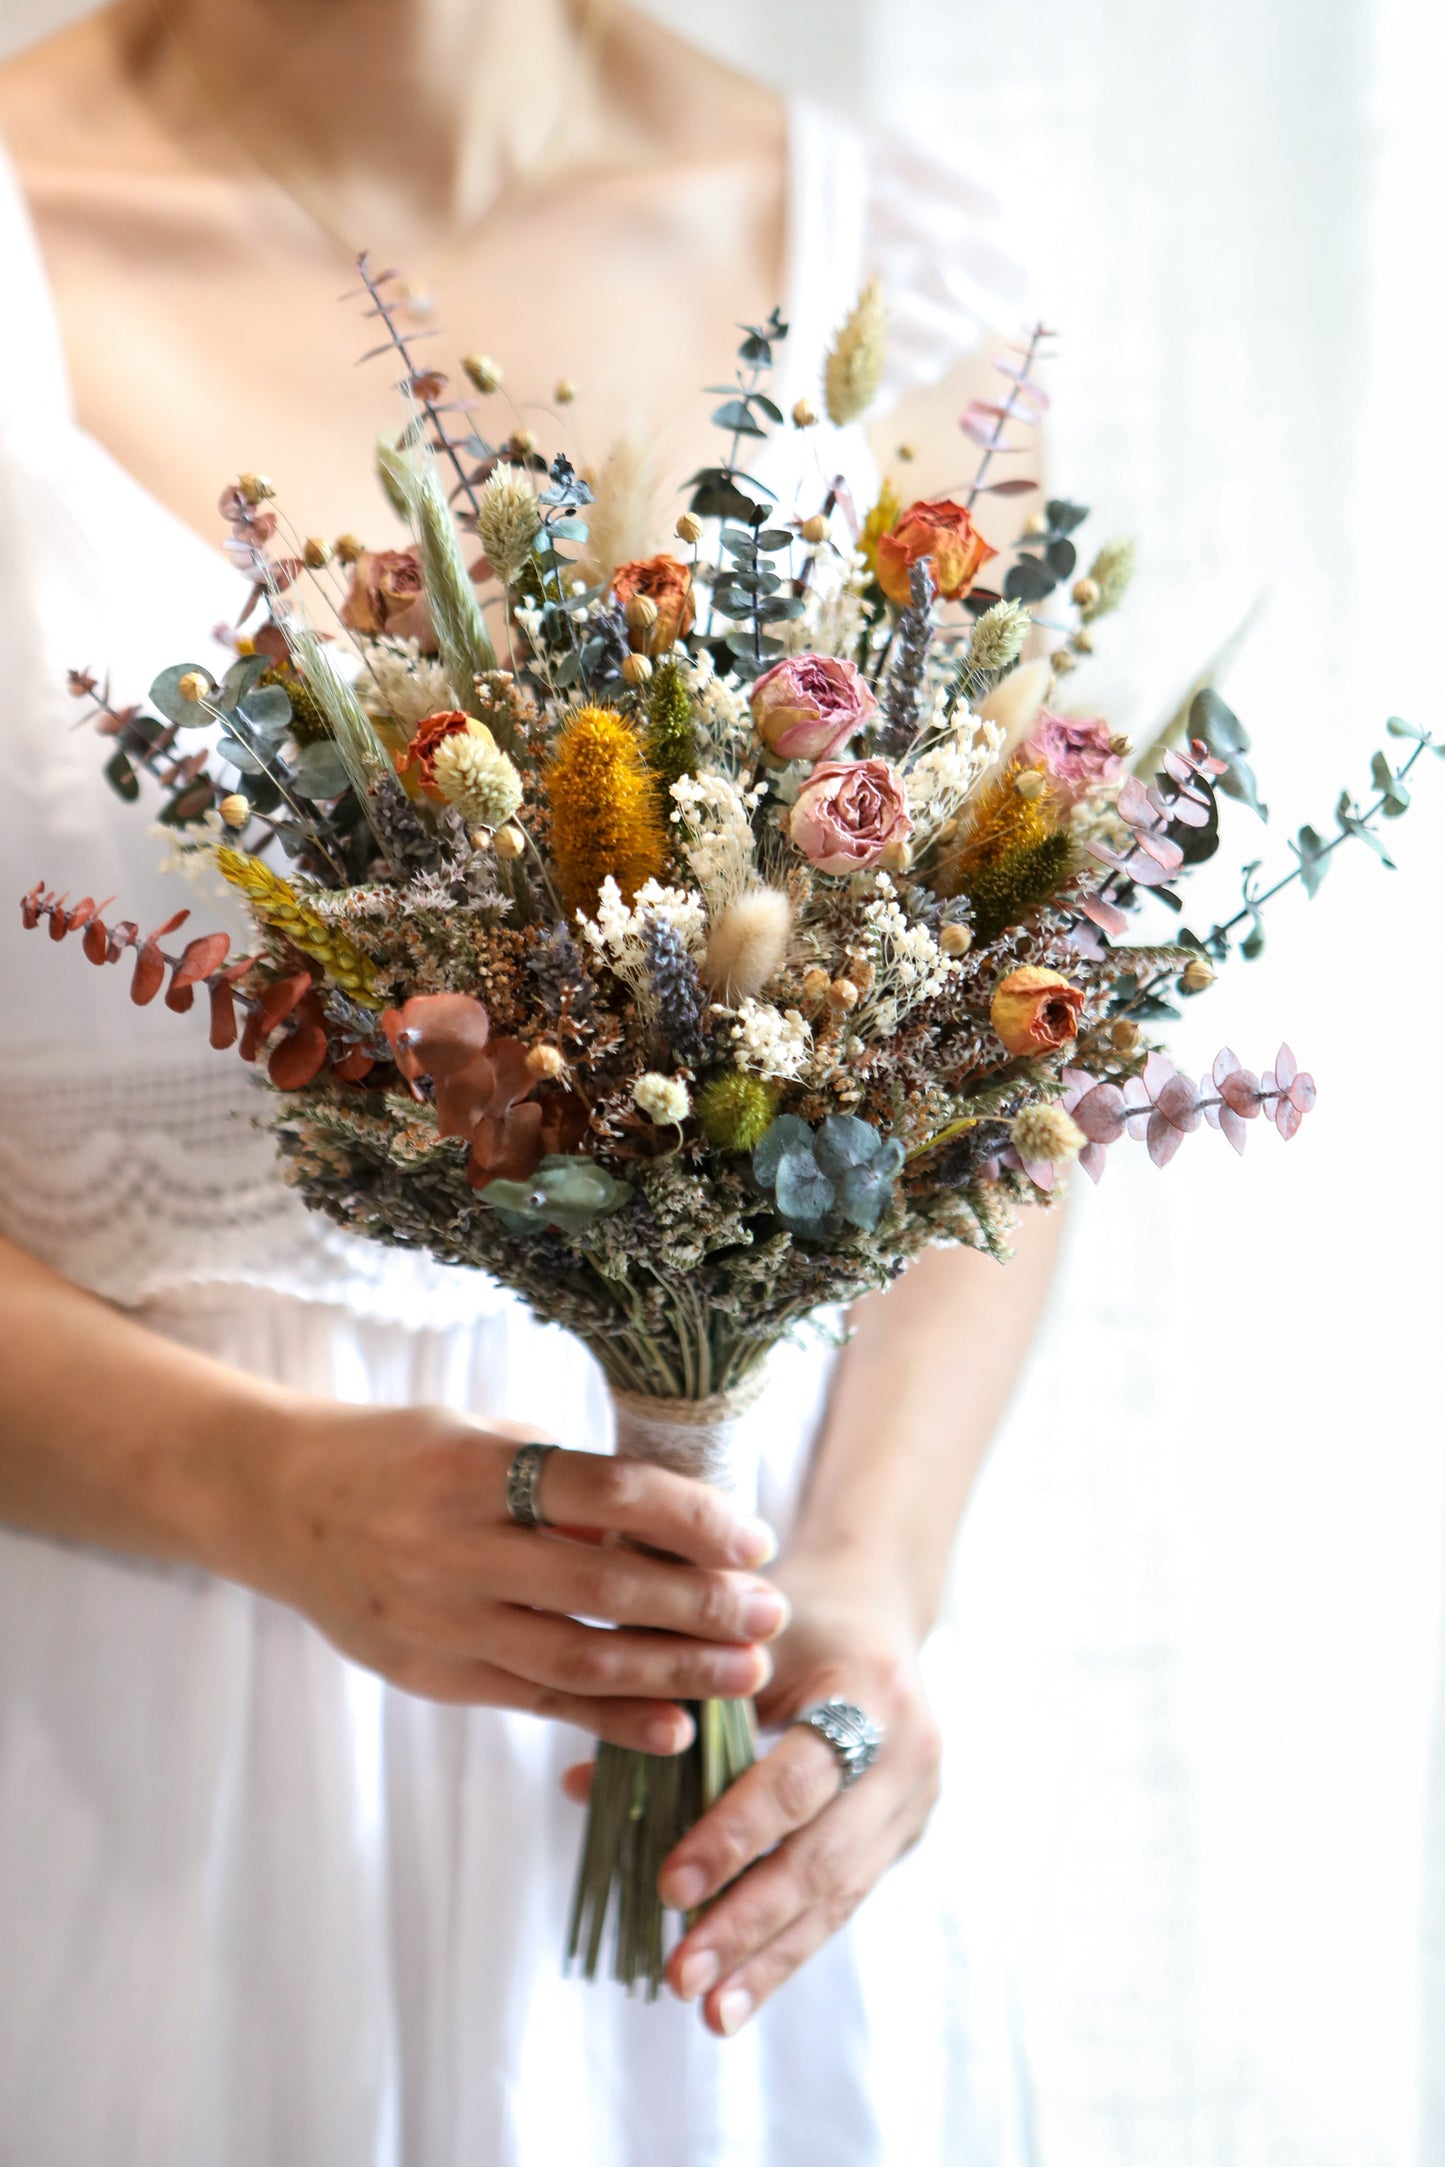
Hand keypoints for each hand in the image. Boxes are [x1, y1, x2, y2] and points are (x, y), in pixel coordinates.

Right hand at [225, 1398, 788, 1749]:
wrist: (281, 1507)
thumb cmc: (400, 1456)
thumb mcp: (478, 1436)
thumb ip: (564, 1478)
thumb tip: (674, 1518)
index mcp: (474, 1471)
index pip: (607, 1495)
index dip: (692, 1520)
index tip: (755, 1538)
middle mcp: (456, 1550)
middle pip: (604, 1587)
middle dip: (701, 1606)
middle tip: (770, 1614)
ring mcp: (441, 1622)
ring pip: (579, 1659)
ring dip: (674, 1672)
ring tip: (745, 1673)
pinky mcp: (435, 1677)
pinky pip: (538, 1704)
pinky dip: (611, 1721)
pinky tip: (674, 1727)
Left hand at [560, 1561, 941, 2033]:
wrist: (876, 1600)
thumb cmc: (789, 1609)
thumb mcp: (738, 1636)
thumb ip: (670, 1704)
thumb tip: (581, 1786)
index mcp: (870, 1691)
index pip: (796, 1780)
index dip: (732, 1837)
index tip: (669, 1889)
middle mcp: (909, 1753)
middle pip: (824, 1857)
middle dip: (748, 1924)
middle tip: (682, 1977)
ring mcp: (915, 1800)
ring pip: (840, 1896)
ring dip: (771, 1960)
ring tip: (711, 2014)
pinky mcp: (905, 1832)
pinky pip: (844, 1898)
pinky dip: (789, 1944)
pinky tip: (742, 1992)